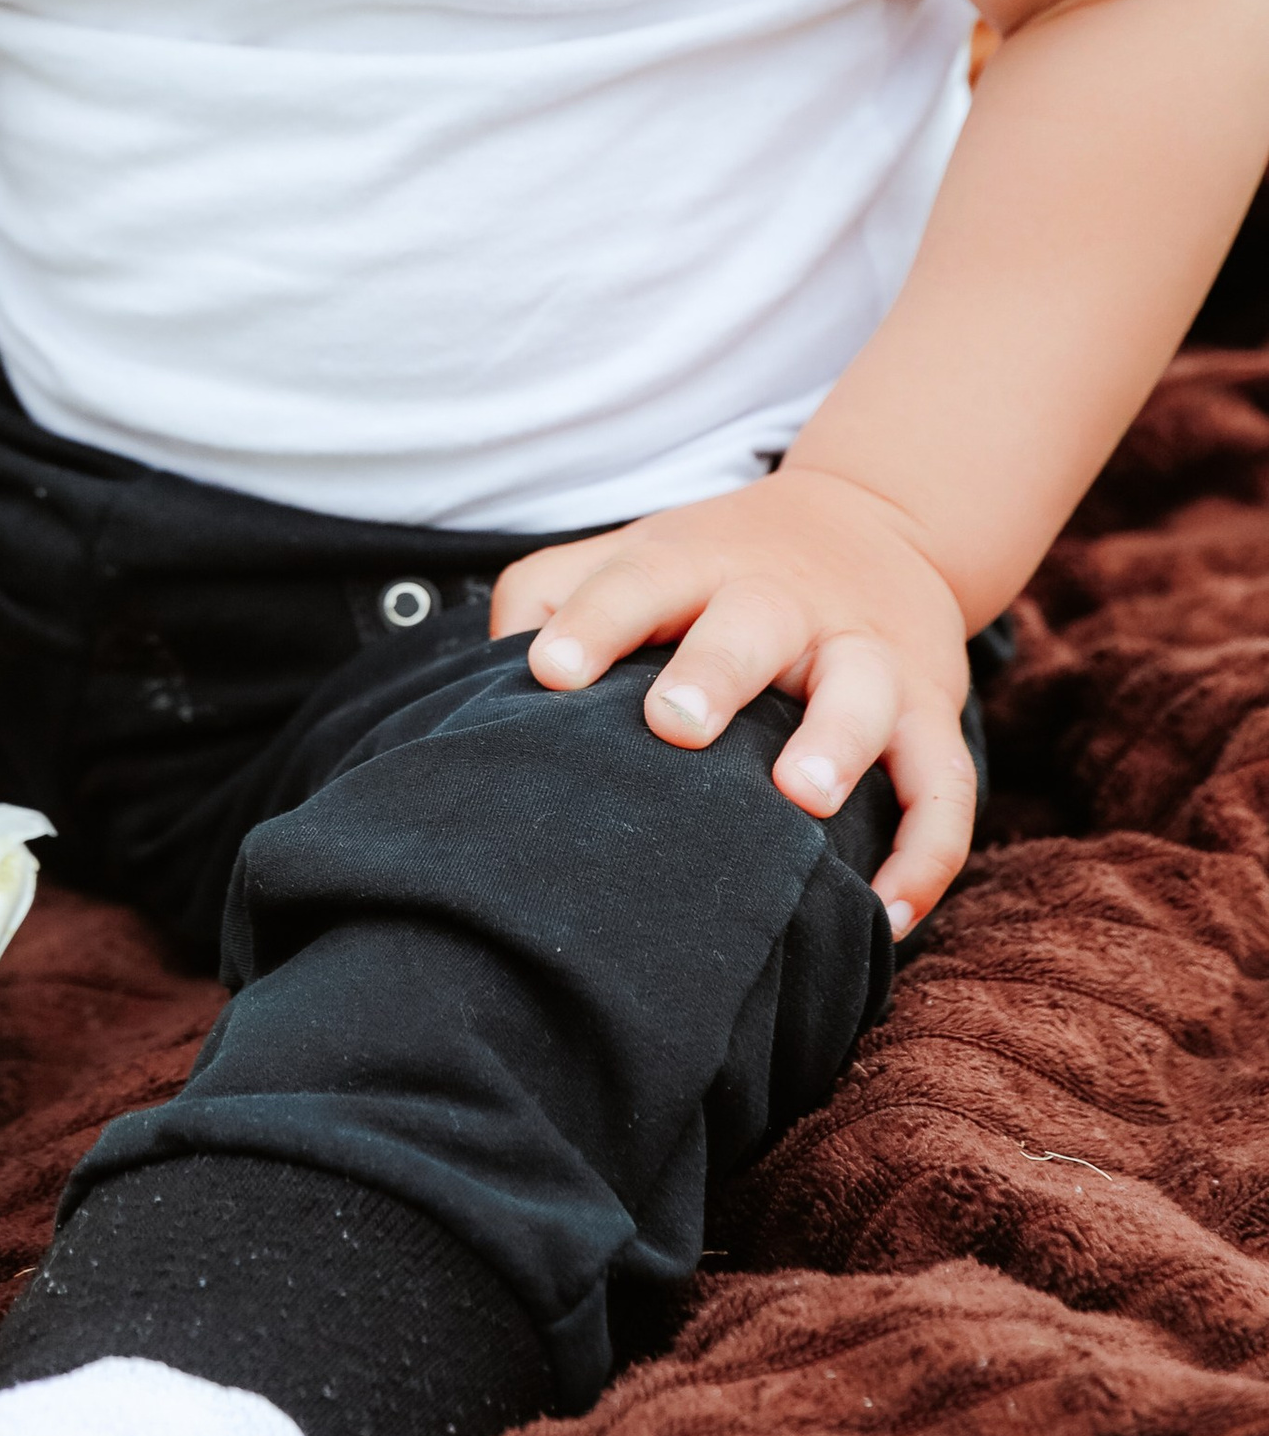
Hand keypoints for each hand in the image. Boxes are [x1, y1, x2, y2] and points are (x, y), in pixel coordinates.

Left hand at [490, 465, 977, 936]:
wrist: (876, 519)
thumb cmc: (718, 567)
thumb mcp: (638, 551)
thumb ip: (552, 593)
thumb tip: (491, 678)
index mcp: (700, 563)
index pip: (639, 579)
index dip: (594, 620)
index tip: (548, 671)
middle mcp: (786, 600)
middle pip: (753, 623)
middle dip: (716, 671)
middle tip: (674, 724)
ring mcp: (867, 654)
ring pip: (864, 692)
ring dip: (837, 742)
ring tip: (802, 800)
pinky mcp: (932, 710)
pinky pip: (944, 784)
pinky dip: (926, 852)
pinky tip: (886, 915)